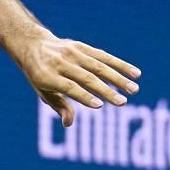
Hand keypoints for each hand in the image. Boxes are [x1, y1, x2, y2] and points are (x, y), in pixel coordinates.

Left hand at [16, 35, 140, 126]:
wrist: (34, 46)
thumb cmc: (39, 76)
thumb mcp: (43, 92)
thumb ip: (59, 107)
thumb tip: (69, 123)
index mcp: (47, 76)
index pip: (69, 87)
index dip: (84, 96)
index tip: (100, 105)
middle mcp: (60, 62)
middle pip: (87, 78)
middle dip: (106, 91)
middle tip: (123, 103)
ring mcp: (72, 52)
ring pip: (99, 66)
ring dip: (118, 78)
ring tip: (134, 89)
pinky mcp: (82, 46)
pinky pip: (103, 56)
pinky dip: (120, 64)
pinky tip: (135, 73)